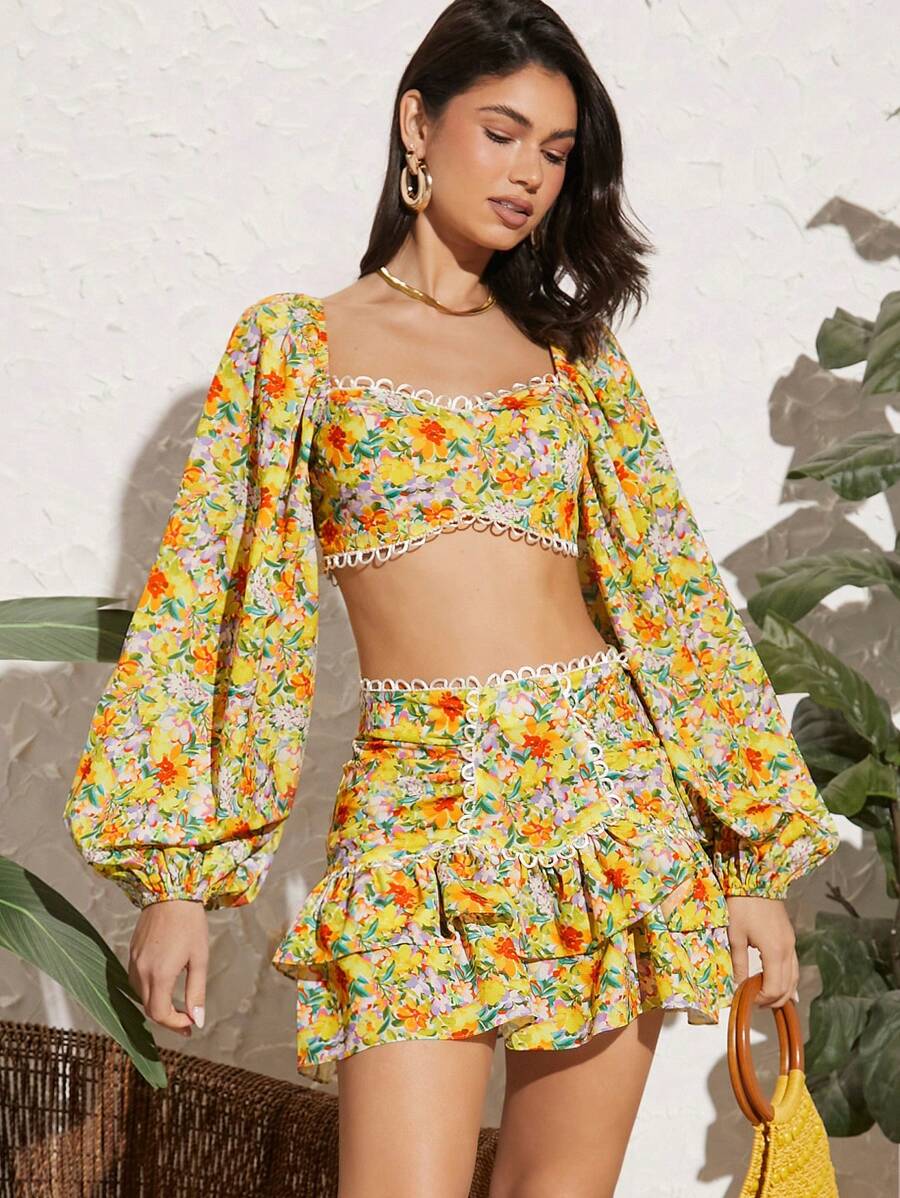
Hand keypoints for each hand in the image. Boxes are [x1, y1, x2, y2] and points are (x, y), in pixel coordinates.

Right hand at [128, 899, 208, 1037]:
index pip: (159, 1015)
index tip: (190, 1023)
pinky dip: (150, 991)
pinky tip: (164, 986)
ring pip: (141, 997)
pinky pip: (136, 982)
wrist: (170, 893)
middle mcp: (141, 972)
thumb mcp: (199, 959)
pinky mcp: (131, 954)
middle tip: (187, 1020)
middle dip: (168, 1018)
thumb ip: (196, 992)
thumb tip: (197, 1021)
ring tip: (177, 1005)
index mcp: (159, 975)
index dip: (175, 1024)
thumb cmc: (190, 924)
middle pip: (149, 1009)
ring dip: (157, 1005)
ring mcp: (133, 963)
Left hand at [725, 895, 798, 1009]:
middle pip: (788, 986)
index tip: (748, 1000)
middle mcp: (788, 949)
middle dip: (774, 1000)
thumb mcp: (735, 935)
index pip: (774, 987)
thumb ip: (738, 962)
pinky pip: (793, 965)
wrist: (756, 879)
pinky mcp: (789, 936)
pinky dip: (787, 978)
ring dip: (783, 991)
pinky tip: (780, 983)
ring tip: (767, 998)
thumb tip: (737, 984)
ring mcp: (791, 942)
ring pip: (794, 976)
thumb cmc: (741, 905)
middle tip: (757, 1004)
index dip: (763, 999)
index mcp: (774, 951)